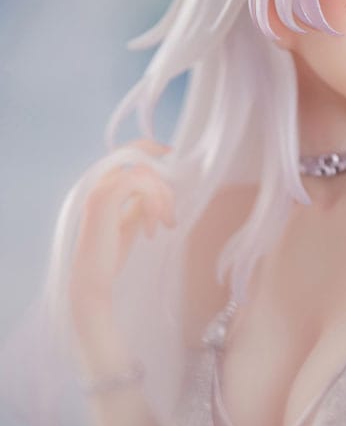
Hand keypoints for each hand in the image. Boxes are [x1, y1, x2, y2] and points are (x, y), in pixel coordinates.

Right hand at [69, 139, 173, 329]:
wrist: (93, 278)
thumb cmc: (110, 256)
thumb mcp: (130, 224)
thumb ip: (140, 204)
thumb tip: (157, 193)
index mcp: (103, 188)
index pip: (125, 154)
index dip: (148, 147)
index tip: (170, 152)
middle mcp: (98, 184)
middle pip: (141, 164)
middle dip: (164, 189)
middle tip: (171, 220)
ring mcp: (99, 190)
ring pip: (143, 174)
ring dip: (161, 199)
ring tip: (164, 226)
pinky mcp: (105, 199)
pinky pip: (139, 184)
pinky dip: (152, 204)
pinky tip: (150, 230)